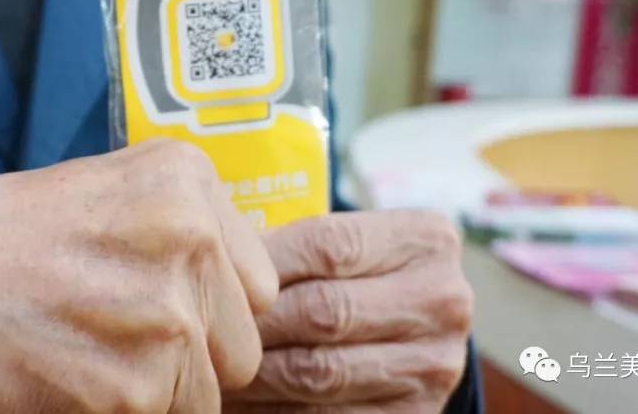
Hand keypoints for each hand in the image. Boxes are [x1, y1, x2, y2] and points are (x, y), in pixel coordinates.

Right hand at [0, 138, 278, 412]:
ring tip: (95, 360)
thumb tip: (242, 290)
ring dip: (161, 390)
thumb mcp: (109, 187)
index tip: (166, 307)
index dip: (215, 308)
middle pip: (243, 343)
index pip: (258, 283)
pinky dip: (124, 410)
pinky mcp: (138, 387)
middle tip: (123, 340)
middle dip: (196, 355)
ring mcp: (169, 315)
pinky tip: (77, 380)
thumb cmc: (10, 234)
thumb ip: (188, 227)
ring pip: (209, 393)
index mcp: (189, 182)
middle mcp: (193, 240)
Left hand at [223, 210, 472, 413]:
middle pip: (323, 311)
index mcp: (426, 240)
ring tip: (206, 365)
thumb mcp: (340, 242)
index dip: (260, 261)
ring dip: (252, 374)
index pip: (327, 243)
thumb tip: (204, 257)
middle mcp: (443, 301)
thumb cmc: (350, 275)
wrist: (406, 332)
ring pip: (319, 372)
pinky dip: (270, 409)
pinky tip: (239, 398)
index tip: (209, 271)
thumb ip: (288, 244)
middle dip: (251, 323)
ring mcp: (434, 366)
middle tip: (194, 324)